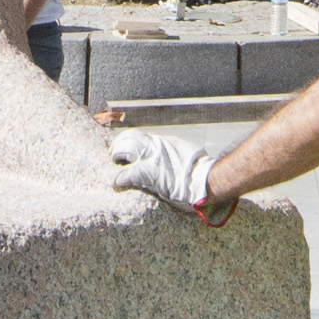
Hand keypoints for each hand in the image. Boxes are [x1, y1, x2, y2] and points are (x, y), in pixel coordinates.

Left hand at [109, 131, 235, 222]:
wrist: (204, 179)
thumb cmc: (198, 169)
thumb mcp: (183, 151)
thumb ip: (171, 150)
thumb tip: (168, 152)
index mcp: (162, 142)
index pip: (137, 135)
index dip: (126, 140)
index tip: (121, 146)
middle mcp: (155, 146)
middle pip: (128, 138)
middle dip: (117, 146)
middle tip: (114, 155)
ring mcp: (151, 158)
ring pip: (125, 149)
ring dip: (116, 156)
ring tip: (114, 164)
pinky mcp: (150, 173)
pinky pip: (128, 174)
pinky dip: (119, 178)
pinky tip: (115, 183)